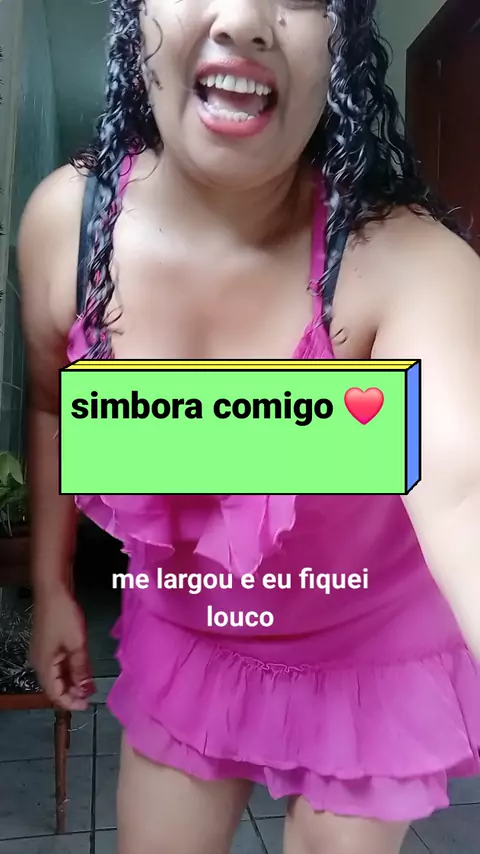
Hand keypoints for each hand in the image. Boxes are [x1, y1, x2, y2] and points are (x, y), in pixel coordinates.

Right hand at [30, 587, 94, 710]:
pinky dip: (71, 670)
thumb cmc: (63, 615)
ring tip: (89, 685)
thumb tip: (85, 689)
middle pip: (55, 686)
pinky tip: (84, 670)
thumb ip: (81, 668)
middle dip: (72, 693)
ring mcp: (45, 653)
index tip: (86, 706)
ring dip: (73, 682)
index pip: (55, 693)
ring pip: (58, 675)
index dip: (70, 702)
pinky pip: (60, 664)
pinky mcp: (50, 645)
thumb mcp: (77, 644)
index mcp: (44, 665)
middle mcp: (41, 662)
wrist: (54, 590)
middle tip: (90, 696)